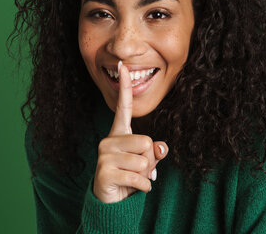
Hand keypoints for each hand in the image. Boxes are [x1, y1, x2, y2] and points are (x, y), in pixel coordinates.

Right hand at [93, 61, 168, 202]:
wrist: (111, 201)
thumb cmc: (130, 176)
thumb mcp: (146, 162)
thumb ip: (154, 151)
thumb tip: (161, 148)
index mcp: (119, 133)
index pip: (123, 107)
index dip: (125, 87)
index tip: (122, 65)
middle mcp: (109, 140)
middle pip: (146, 141)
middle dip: (150, 160)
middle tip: (139, 170)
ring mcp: (104, 155)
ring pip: (144, 161)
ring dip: (146, 175)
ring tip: (133, 179)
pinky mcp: (104, 171)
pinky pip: (138, 177)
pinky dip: (143, 186)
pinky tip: (131, 188)